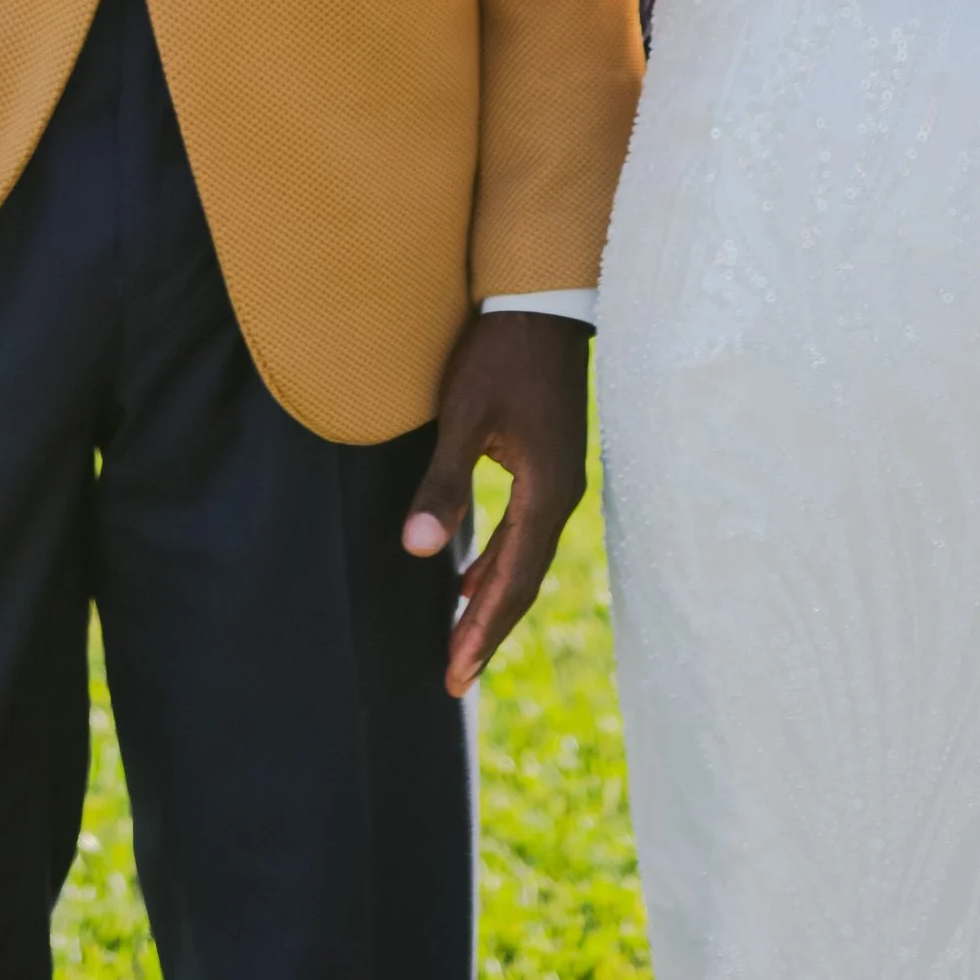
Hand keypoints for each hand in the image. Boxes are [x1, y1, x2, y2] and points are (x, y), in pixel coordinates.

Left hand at [401, 308, 590, 695]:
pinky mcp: (549, 464)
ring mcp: (560, 479)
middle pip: (523, 579)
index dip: (482, 631)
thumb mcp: (466, 416)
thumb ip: (445, 484)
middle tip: (455, 678)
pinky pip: (526, 532)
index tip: (455, 675)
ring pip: (526, 558)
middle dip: (487, 630)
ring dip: (493, 600)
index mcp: (546, 492)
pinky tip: (471, 575)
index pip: (512, 581)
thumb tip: (418, 550)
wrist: (544, 300)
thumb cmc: (501, 353)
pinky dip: (500, 563)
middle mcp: (561, 494)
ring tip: (461, 639)